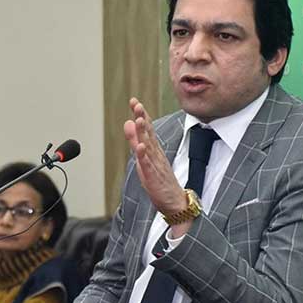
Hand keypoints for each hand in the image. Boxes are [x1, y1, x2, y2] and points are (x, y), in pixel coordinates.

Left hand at [123, 98, 190, 236]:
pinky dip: (144, 156)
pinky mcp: (154, 177)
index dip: (140, 115)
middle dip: (142, 118)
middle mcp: (155, 154)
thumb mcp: (144, 156)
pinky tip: (140, 147)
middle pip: (149, 134)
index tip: (134, 101)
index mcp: (153, 149)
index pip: (147, 129)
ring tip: (138, 119)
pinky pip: (148, 165)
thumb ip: (135, 140)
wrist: (174, 202)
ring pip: (149, 146)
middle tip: (137, 104)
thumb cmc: (159, 179)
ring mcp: (155, 165)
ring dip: (143, 133)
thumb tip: (128, 122)